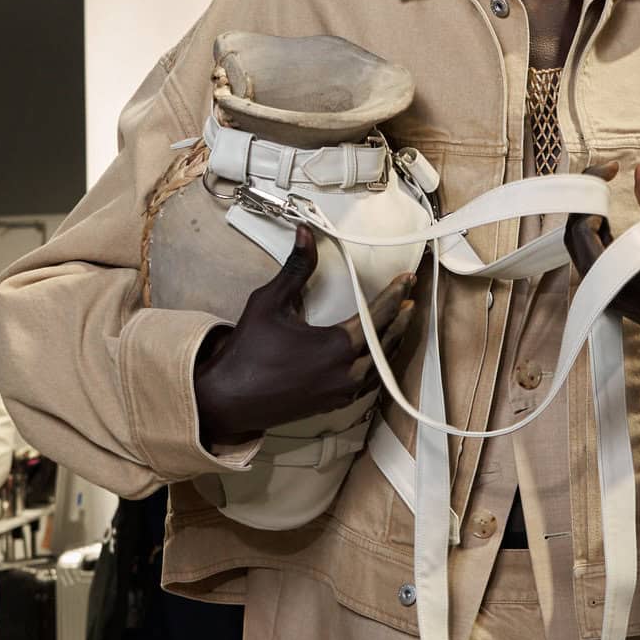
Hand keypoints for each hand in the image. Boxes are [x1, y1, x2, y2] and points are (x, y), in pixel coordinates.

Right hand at [194, 228, 417, 447]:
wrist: (228, 399)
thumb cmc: (247, 352)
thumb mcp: (270, 303)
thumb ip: (296, 269)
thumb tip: (305, 235)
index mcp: (335, 347)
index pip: (377, 316)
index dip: (395, 294)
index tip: (406, 280)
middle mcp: (345, 373)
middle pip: (387, 341)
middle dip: (401, 317)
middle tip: (410, 297)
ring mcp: (342, 393)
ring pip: (381, 365)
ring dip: (392, 341)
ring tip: (400, 322)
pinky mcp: (334, 405)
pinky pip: (368, 383)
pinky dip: (378, 365)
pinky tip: (377, 355)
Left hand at [565, 162, 639, 382]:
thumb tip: (639, 171)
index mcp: (630, 269)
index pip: (586, 226)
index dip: (591, 190)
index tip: (612, 169)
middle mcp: (610, 286)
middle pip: (574, 236)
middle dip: (586, 202)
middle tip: (605, 182)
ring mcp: (605, 295)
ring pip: (576, 250)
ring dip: (587, 220)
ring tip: (609, 202)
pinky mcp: (605, 298)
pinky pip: (586, 262)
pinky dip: (591, 237)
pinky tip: (609, 225)